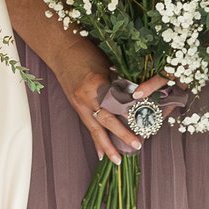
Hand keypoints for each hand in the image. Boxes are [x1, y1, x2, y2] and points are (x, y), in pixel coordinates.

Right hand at [60, 47, 165, 162]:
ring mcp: (79, 103)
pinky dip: (95, 141)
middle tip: (136, 145)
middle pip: (107, 119)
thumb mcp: (107, 63)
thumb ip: (120, 81)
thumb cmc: (86, 50)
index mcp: (97, 83)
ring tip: (117, 160)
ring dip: (107, 146)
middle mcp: (87, 97)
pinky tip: (100, 154)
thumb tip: (137, 96)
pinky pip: (88, 126)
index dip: (133, 113)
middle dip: (122, 134)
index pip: (119, 102)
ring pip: (95, 129)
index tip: (148, 123)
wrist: (60, 48)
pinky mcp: (76, 105)